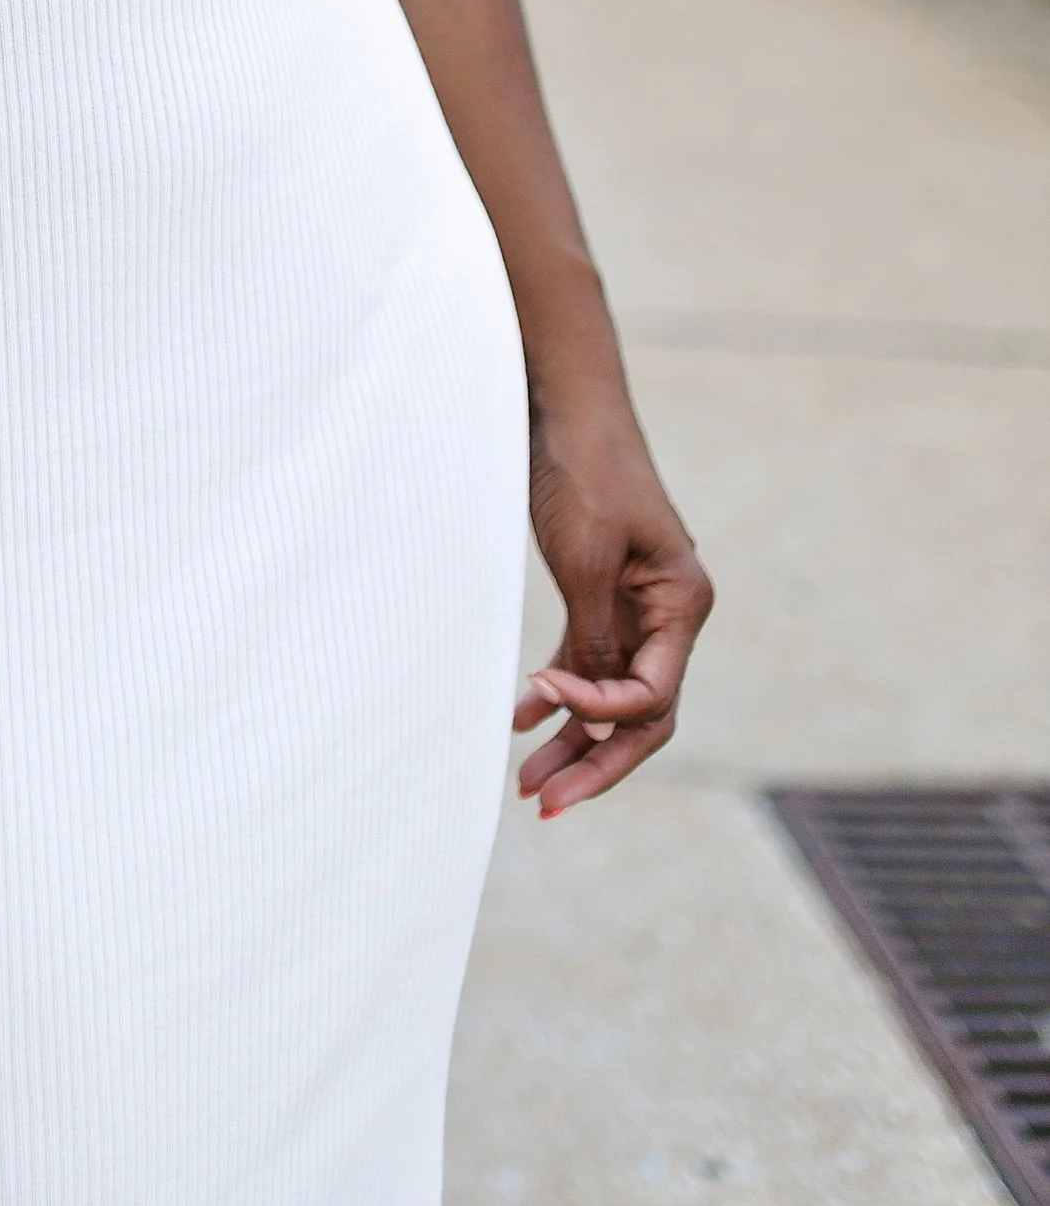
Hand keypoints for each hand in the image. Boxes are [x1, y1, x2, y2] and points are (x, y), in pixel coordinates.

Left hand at [514, 401, 712, 816]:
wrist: (565, 401)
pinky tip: (522, 720)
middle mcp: (669, 613)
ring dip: (571, 738)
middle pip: (639, 712)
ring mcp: (637, 606)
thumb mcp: (585, 557)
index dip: (600, 712)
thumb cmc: (582, 467)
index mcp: (683, 604)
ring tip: (527, 785)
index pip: (653, 695)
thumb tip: (589, 709)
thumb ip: (593, 636)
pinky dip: (559, 691)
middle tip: (543, 804)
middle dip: (594, 761)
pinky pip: (587, 660)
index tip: (542, 693)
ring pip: (610, 692)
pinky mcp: (602, 592)